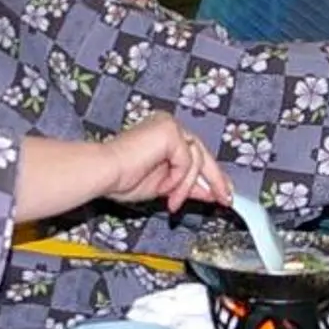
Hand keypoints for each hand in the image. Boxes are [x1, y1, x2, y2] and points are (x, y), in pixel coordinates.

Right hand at [104, 113, 232, 213]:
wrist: (104, 173)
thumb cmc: (122, 178)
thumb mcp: (164, 186)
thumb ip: (186, 185)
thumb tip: (208, 192)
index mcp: (164, 134)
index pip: (195, 153)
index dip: (211, 174)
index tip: (221, 192)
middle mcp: (168, 125)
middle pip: (202, 153)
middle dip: (215, 179)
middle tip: (224, 198)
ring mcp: (169, 126)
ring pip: (196, 161)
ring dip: (186, 187)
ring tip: (173, 202)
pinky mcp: (169, 132)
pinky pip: (186, 162)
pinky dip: (178, 179)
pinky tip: (164, 188)